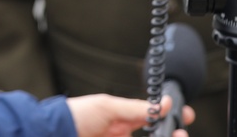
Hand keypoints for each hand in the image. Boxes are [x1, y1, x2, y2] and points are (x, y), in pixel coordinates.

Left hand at [66, 93, 193, 136]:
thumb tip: (164, 102)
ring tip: (172, 136)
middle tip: (179, 133)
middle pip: (155, 136)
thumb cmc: (75, 116)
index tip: (185, 117)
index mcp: (123, 121)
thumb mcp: (108, 106)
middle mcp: (124, 136)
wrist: (52, 133)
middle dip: (170, 135)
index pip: (153, 121)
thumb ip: (137, 107)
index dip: (169, 120)